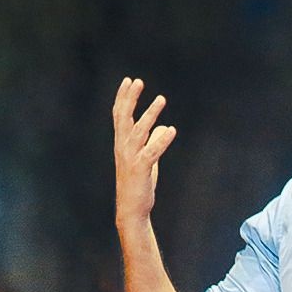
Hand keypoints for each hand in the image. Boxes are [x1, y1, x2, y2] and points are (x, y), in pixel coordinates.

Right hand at [113, 77, 176, 228]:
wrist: (132, 210)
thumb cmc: (138, 186)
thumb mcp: (148, 160)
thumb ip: (154, 141)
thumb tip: (165, 126)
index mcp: (122, 144)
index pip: (120, 116)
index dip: (123, 97)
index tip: (129, 80)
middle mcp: (123, 148)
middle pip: (124, 118)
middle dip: (131, 98)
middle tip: (138, 81)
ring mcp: (130, 159)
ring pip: (139, 131)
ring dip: (150, 114)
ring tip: (161, 99)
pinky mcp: (141, 170)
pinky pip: (152, 152)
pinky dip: (161, 140)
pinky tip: (172, 130)